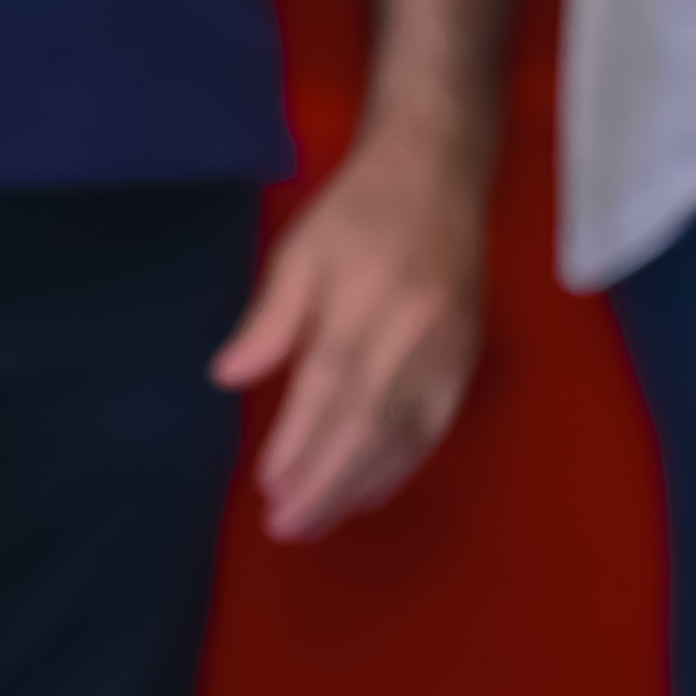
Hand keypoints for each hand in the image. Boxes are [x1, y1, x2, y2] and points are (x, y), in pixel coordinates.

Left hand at [215, 116, 487, 538]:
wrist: (440, 170)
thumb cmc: (360, 210)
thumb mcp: (300, 250)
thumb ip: (269, 317)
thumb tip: (229, 376)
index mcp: (367, 303)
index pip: (330, 389)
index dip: (300, 443)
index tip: (268, 483)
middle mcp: (414, 333)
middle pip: (369, 425)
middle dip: (326, 482)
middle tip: (288, 525)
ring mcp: (448, 348)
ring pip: (405, 433)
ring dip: (360, 483)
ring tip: (319, 519)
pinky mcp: (466, 356)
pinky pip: (435, 424)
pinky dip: (403, 463)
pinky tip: (372, 488)